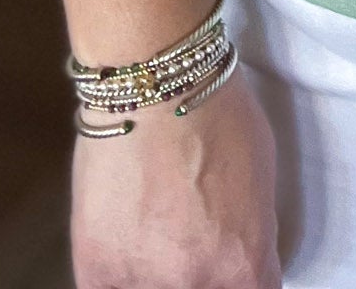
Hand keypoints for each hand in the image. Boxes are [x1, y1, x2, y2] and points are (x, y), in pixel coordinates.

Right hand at [70, 59, 283, 288]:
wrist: (155, 86)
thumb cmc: (220, 115)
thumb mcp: (261, 176)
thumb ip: (252, 228)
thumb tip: (242, 247)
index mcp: (244, 266)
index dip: (240, 275)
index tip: (229, 262)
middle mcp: (194, 285)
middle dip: (200, 269)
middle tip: (188, 230)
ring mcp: (141, 282)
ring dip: (156, 270)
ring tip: (153, 229)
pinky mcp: (95, 270)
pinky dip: (116, 274)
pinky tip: (122, 246)